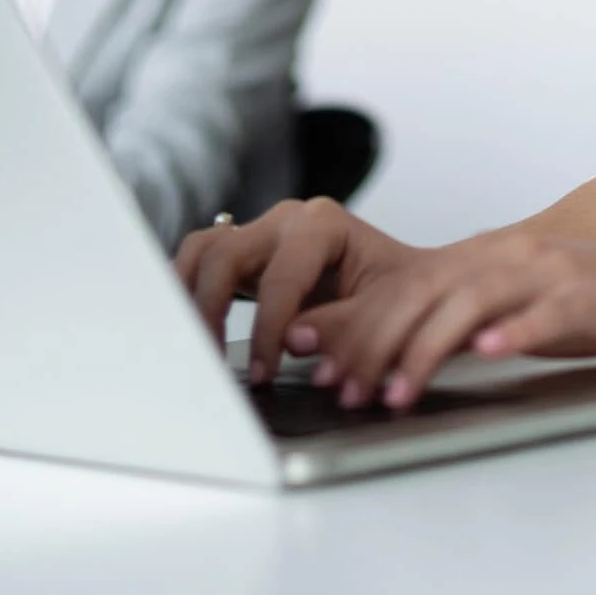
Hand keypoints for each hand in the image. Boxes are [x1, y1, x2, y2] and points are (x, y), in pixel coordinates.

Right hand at [176, 197, 415, 384]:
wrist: (408, 281)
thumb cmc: (402, 294)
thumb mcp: (386, 310)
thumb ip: (341, 325)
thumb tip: (293, 341)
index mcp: (322, 224)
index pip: (279, 279)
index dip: (267, 330)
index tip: (262, 374)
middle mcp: (286, 220)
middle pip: (225, 254)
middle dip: (212, 311)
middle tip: (213, 361)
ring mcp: (263, 232)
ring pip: (203, 250)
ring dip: (189, 296)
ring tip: (191, 344)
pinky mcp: (248, 252)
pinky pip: (202, 259)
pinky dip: (187, 288)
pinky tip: (187, 326)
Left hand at [302, 233, 595, 410]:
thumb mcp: (519, 310)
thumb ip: (462, 324)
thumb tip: (392, 354)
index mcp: (487, 255)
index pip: (407, 285)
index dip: (360, 324)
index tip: (324, 364)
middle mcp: (511, 253)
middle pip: (425, 289)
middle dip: (376, 339)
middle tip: (344, 387)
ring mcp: (551, 270)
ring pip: (473, 299)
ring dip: (429, 345)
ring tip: (398, 388)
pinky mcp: (592, 294)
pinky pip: (546, 310)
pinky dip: (515, 330)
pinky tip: (490, 351)